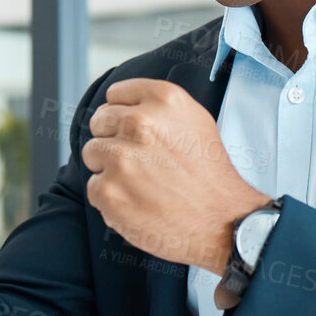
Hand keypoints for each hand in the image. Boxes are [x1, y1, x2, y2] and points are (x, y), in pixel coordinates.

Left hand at [82, 78, 270, 273]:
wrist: (223, 221)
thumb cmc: (210, 176)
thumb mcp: (195, 121)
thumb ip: (158, 107)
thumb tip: (123, 106)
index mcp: (163, 100)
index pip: (115, 95)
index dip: (124, 115)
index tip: (136, 133)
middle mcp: (140, 123)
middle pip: (100, 121)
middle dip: (114, 140)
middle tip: (141, 162)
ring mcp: (121, 157)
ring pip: (92, 153)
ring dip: (109, 168)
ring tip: (141, 182)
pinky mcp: (108, 190)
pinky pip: (93, 186)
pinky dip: (110, 197)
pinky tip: (136, 201)